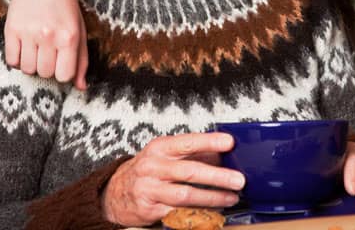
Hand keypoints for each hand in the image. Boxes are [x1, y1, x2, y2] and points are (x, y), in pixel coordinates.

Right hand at [5, 0, 88, 88]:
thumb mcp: (80, 30)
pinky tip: (25, 47)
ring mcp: (28, 33)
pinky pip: (12, 61)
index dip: (63, 73)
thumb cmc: (65, 9)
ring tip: (38, 48)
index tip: (62, 63)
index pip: (64, 75)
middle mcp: (49, 36)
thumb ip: (81, 60)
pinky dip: (18, 59)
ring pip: (27, 69)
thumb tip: (81, 87)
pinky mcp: (11, 30)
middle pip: (45, 73)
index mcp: (70, 36)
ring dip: (32, 64)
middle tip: (50, 51)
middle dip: (48, 67)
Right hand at [101, 132, 243, 226]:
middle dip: (218, 176)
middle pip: (190, 171)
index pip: (188, 142)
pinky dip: (197, 212)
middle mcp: (153, 167)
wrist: (115, 192)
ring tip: (231, 198)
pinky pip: (177, 212)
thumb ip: (195, 153)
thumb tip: (225, 154)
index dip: (210, 142)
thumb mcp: (167, 154)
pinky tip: (213, 211)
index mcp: (160, 148)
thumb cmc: (149, 170)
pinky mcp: (149, 209)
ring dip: (212, 197)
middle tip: (239, 180)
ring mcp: (150, 189)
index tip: (230, 142)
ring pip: (185, 195)